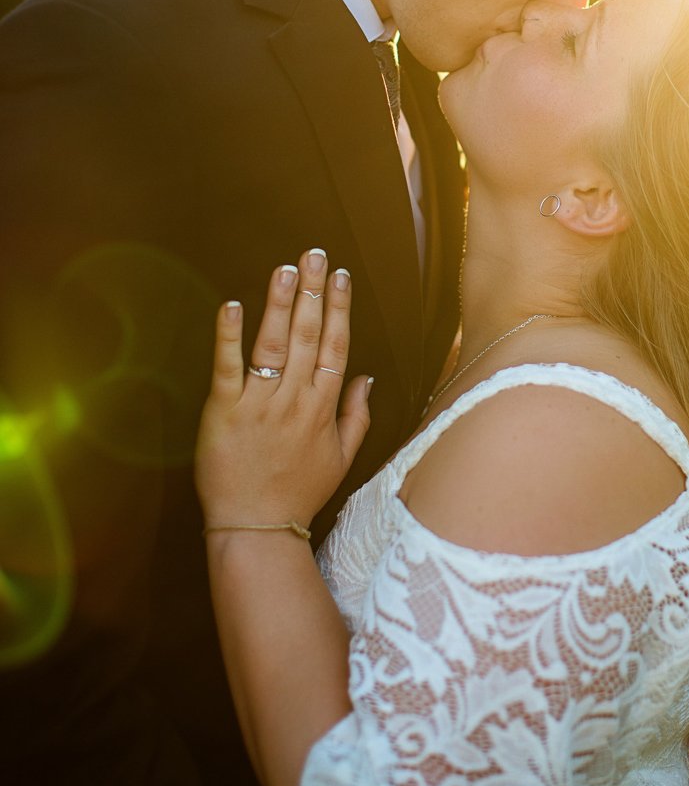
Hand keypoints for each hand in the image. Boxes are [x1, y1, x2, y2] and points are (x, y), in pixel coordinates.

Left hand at [195, 249, 372, 528]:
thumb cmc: (298, 495)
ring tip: (286, 269)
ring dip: (282, 304)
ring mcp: (260, 405)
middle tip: (315, 255)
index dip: (339, 308)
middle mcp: (295, 401)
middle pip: (309, 336)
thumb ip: (357, 415)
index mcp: (323, 408)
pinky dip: (229, 336)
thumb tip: (366, 376)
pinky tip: (233, 306)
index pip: (336, 347)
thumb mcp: (343, 459)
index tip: (341, 276)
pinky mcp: (224, 412)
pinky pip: (228, 368)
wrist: (256, 530)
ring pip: (275, 345)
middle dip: (314, 291)